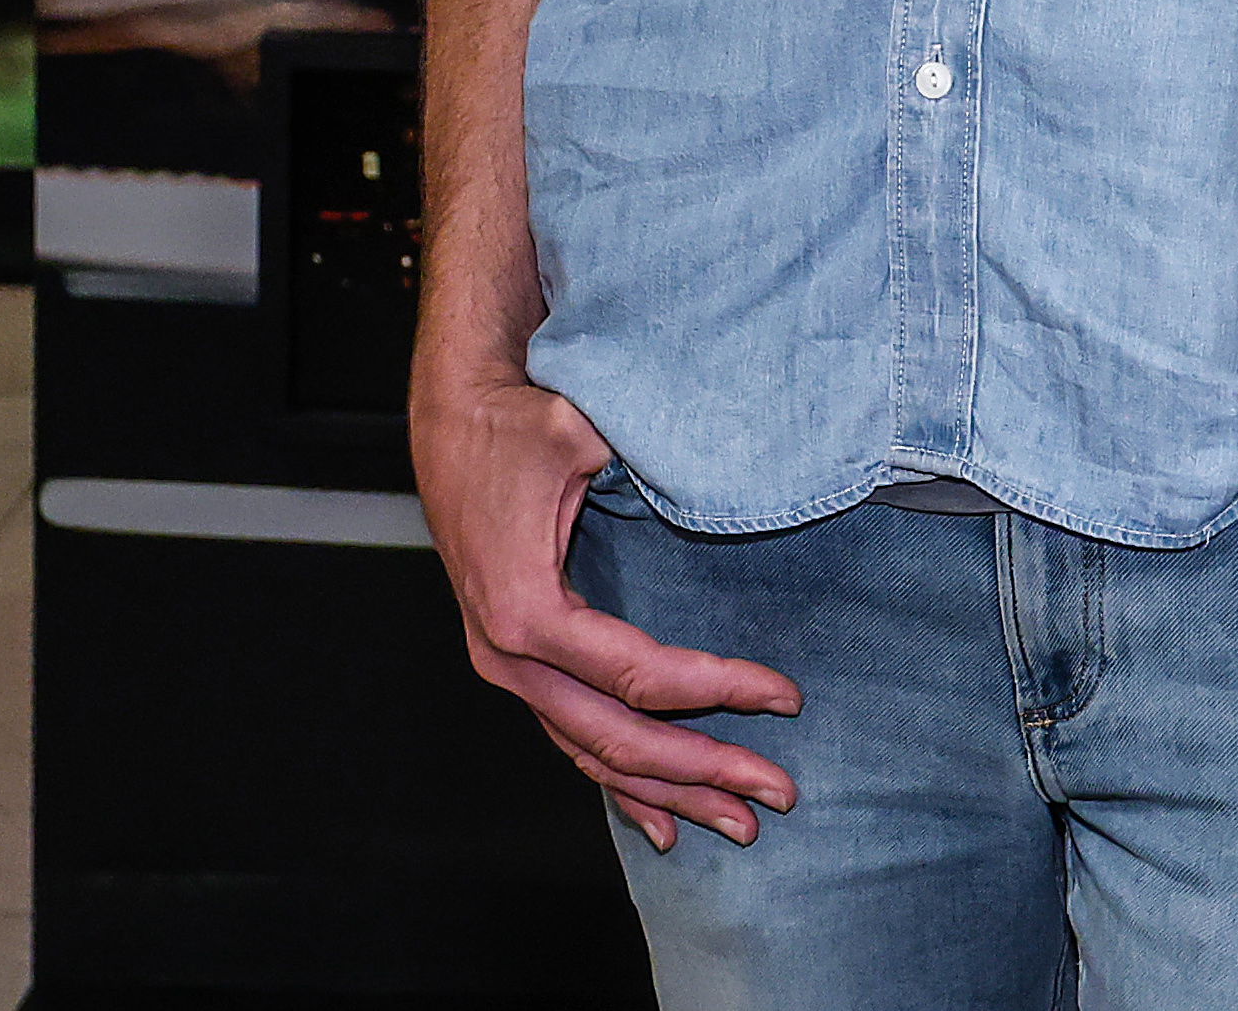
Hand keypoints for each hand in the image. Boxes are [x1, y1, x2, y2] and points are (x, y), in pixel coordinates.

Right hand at [414, 368, 801, 852]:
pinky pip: (572, 738)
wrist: (454, 414)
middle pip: (620, 739)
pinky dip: (618, 784)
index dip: (718, 691)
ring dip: (669, 793)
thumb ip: (651, 465)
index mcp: (527, 610)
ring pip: (594, 753)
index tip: (783, 697)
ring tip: (738, 824)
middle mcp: (510, 655)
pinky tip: (664, 825)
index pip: (641, 677)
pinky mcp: (517, 663)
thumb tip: (726, 485)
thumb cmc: (519, 422)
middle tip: (779, 794)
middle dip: (705, 771)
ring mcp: (507, 667)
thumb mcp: (585, 435)